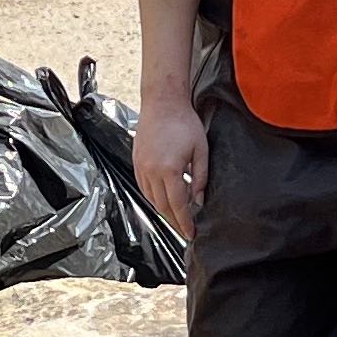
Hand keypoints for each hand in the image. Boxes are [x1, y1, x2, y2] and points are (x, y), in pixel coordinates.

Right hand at [136, 87, 208, 237]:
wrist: (162, 102)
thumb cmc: (184, 122)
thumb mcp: (200, 150)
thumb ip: (200, 178)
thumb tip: (198, 201)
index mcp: (169, 170)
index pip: (178, 205)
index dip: (185, 222)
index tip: (191, 234)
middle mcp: (151, 172)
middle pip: (162, 206)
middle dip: (174, 221)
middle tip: (185, 230)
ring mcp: (140, 167)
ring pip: (151, 199)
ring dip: (163, 210)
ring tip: (176, 217)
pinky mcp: (136, 162)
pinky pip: (144, 188)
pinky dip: (154, 197)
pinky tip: (163, 199)